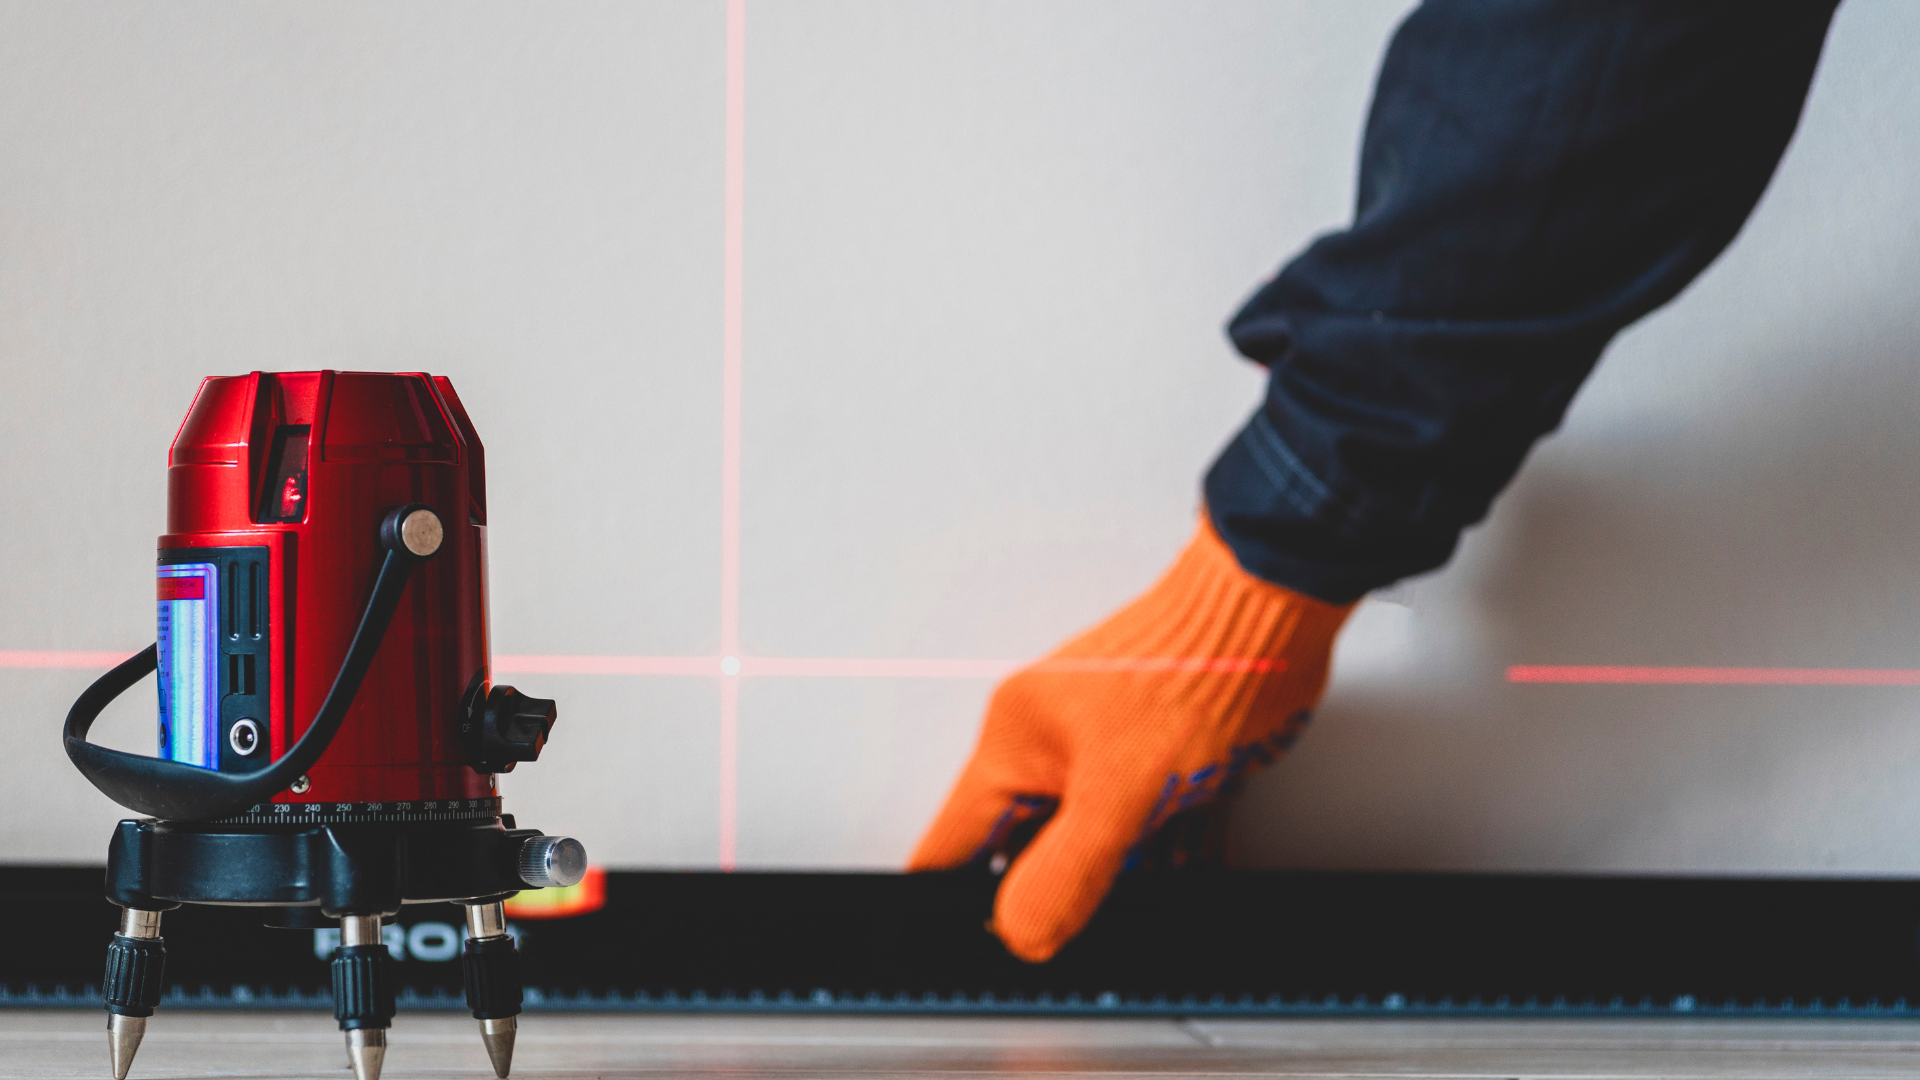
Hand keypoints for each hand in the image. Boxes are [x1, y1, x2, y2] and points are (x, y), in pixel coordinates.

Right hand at [908, 513, 1353, 960]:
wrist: (1273, 615)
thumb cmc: (1192, 669)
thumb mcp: (1118, 791)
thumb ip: (1064, 870)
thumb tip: (1022, 933)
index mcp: (1014, 744)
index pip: (954, 842)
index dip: (953, 905)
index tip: (974, 952)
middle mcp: (1052, 746)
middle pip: (1025, 851)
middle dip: (1049, 900)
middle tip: (1071, 941)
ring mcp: (1108, 752)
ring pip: (1093, 844)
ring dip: (1117, 883)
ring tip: (1139, 909)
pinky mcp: (1163, 759)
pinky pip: (1150, 829)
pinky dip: (1167, 860)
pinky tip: (1185, 877)